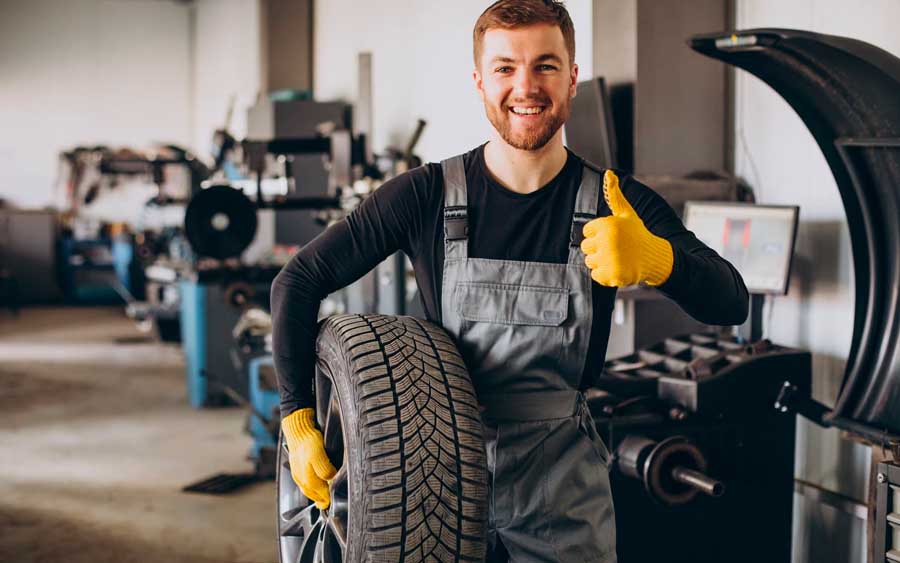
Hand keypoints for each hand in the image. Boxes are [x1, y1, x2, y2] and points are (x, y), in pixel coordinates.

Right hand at [281, 408, 336, 508]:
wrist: (297, 429)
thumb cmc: (308, 440)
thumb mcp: (319, 455)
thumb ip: (325, 471)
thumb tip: (331, 482)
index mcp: (308, 479)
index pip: (323, 496)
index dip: (331, 498)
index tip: (338, 500)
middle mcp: (302, 480)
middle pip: (316, 496)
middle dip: (324, 499)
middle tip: (333, 502)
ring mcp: (298, 476)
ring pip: (310, 491)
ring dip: (318, 495)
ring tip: (326, 498)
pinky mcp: (297, 470)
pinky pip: (305, 484)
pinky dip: (313, 487)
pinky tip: (317, 485)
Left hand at [580, 170, 673, 286]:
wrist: (654, 257)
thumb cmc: (637, 234)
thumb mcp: (626, 213)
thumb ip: (614, 195)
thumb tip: (609, 173)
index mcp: (607, 225)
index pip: (586, 231)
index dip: (598, 234)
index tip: (612, 235)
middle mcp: (607, 241)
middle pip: (586, 247)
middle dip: (598, 248)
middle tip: (615, 248)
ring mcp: (609, 259)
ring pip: (589, 262)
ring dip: (601, 262)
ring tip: (617, 257)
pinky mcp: (611, 275)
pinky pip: (595, 276)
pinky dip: (604, 275)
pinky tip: (617, 268)